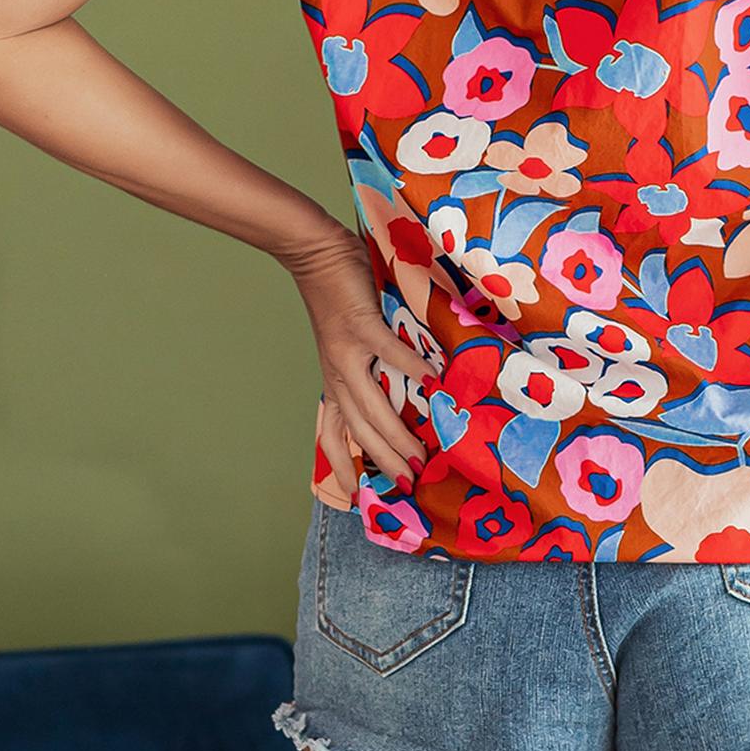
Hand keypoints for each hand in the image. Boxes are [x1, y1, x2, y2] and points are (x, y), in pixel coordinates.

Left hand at [278, 216, 432, 497]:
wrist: (315, 254)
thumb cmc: (338, 294)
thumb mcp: (346, 342)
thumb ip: (370, 366)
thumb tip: (409, 389)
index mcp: (335, 381)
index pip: (334, 435)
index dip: (344, 467)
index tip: (358, 496)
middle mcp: (339, 374)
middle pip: (359, 431)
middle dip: (384, 461)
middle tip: (410, 484)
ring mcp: (348, 351)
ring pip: (371, 405)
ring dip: (395, 434)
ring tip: (420, 455)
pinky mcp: (362, 325)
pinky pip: (390, 352)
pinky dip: (412, 368)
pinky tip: (434, 382)